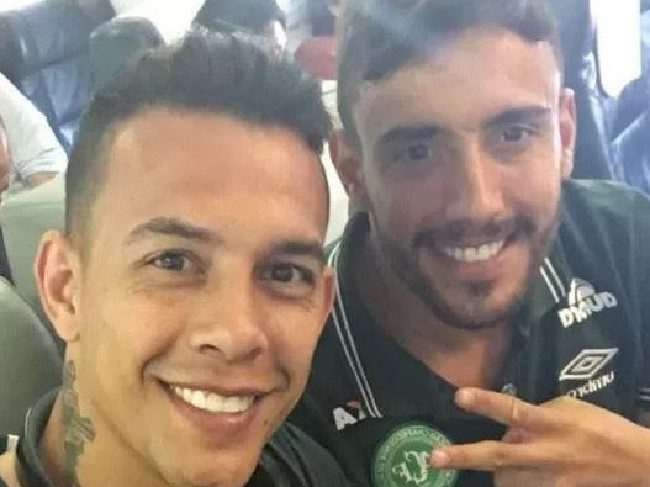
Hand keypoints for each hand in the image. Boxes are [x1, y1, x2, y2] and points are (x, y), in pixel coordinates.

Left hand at [429, 388, 649, 486]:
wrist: (635, 463)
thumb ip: (535, 414)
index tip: (459, 396)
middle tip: (434, 457)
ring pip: (507, 480)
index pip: (513, 410)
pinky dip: (513, 484)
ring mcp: (550, 479)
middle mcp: (546, 453)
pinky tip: (508, 478)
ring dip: (494, 473)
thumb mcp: (568, 407)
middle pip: (500, 455)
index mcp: (549, 423)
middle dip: (464, 456)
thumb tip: (509, 425)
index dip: (486, 403)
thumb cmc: (599, 426)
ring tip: (479, 463)